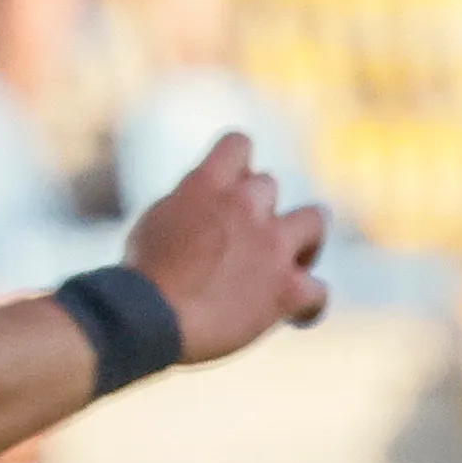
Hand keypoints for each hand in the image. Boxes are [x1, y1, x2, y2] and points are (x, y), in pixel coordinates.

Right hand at [125, 132, 330, 361]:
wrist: (149, 318)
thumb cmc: (142, 278)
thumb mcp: (156, 222)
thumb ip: (192, 205)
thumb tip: (210, 205)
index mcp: (205, 184)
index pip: (238, 144)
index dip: (238, 164)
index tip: (230, 184)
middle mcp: (245, 206)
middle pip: (269, 185)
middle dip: (258, 208)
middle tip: (242, 239)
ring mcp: (272, 245)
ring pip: (315, 219)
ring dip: (304, 239)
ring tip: (289, 263)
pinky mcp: (288, 287)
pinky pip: (320, 290)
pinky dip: (308, 304)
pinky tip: (294, 316)